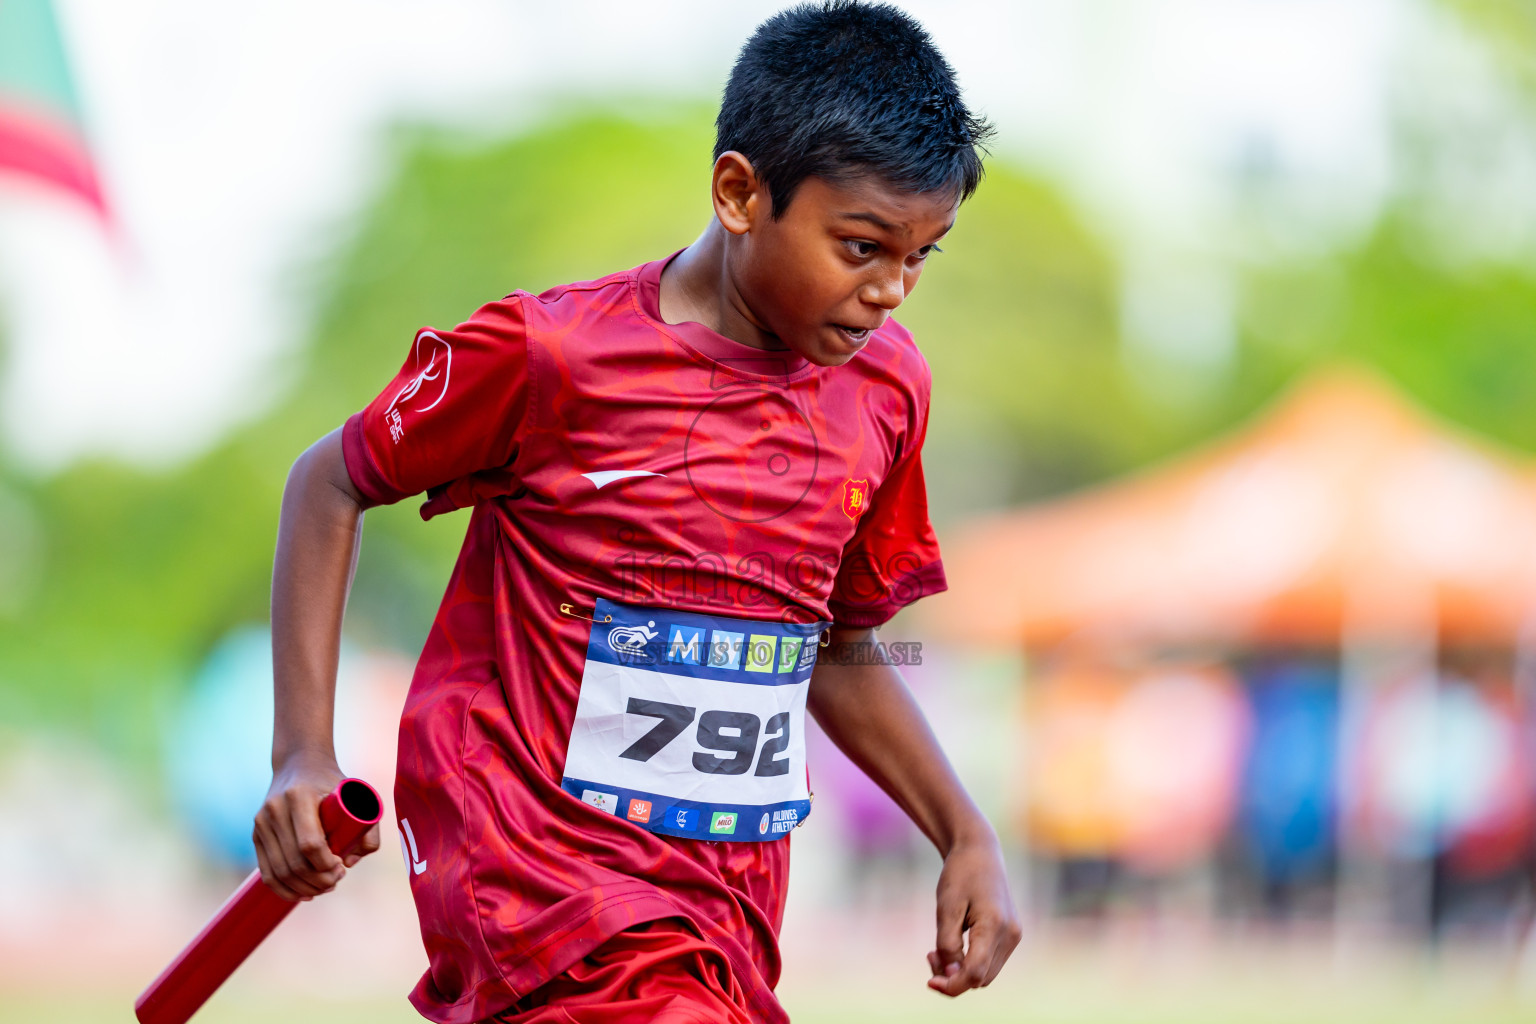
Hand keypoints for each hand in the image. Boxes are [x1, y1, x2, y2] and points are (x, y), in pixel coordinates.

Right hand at [252, 751, 380, 901]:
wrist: (298, 763)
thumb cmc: (332, 782)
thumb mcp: (357, 793)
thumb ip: (368, 828)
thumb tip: (351, 862)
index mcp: (300, 796)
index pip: (310, 843)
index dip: (326, 864)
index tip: (342, 867)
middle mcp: (276, 809)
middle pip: (294, 862)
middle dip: (318, 880)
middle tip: (336, 881)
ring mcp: (262, 822)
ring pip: (280, 871)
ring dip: (303, 888)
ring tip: (325, 887)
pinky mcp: (256, 834)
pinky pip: (267, 872)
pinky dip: (284, 889)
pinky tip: (303, 893)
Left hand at [926, 835, 1020, 995]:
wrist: (979, 851)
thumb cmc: (959, 875)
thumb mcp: (946, 908)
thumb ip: (948, 945)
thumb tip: (950, 977)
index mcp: (994, 926)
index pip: (974, 974)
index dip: (951, 985)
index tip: (930, 981)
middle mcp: (1009, 935)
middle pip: (980, 978)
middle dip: (953, 977)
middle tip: (930, 955)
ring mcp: (1013, 936)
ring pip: (986, 974)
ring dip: (961, 972)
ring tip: (937, 950)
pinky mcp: (1011, 935)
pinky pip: (990, 962)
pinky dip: (971, 962)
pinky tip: (954, 947)